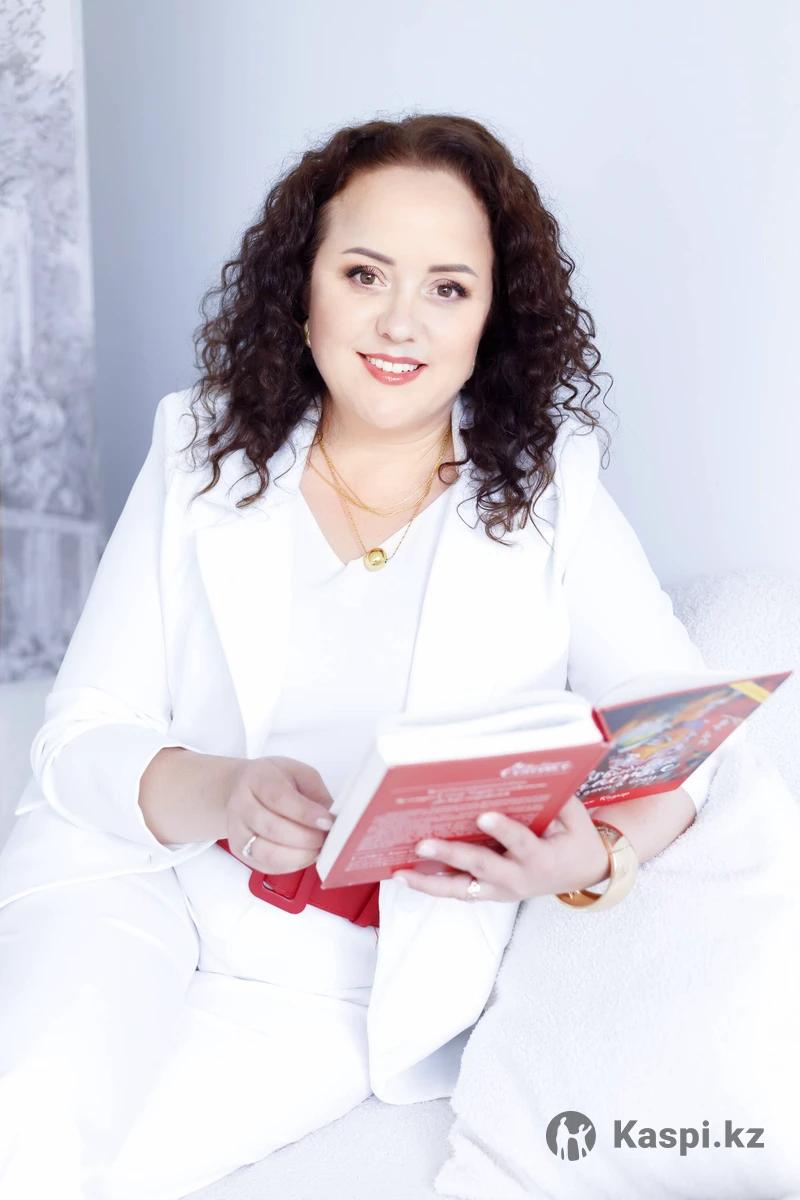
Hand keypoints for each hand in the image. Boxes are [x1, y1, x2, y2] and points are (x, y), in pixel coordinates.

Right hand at [225, 756, 334, 873]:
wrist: (239, 789)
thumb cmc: (274, 780)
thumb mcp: (299, 774)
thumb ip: (316, 795)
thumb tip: (334, 821)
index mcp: (257, 778)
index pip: (279, 798)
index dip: (305, 813)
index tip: (327, 822)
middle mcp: (241, 805)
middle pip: (272, 828)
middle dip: (306, 838)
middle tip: (327, 838)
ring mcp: (237, 832)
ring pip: (267, 852)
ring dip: (299, 855)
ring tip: (318, 849)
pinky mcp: (240, 852)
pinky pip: (267, 866)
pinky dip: (292, 865)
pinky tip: (305, 856)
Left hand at [391, 795, 610, 902]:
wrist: (582, 874)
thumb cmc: (575, 839)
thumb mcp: (574, 817)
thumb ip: (557, 798)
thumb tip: (527, 769)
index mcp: (541, 858)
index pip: (520, 842)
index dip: (503, 831)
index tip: (484, 815)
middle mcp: (518, 879)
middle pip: (481, 868)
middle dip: (450, 856)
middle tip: (422, 844)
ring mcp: (501, 891)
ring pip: (462, 890)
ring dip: (429, 883)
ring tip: (399, 873)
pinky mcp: (489, 894)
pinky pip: (458, 892)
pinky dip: (432, 885)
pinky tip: (405, 876)